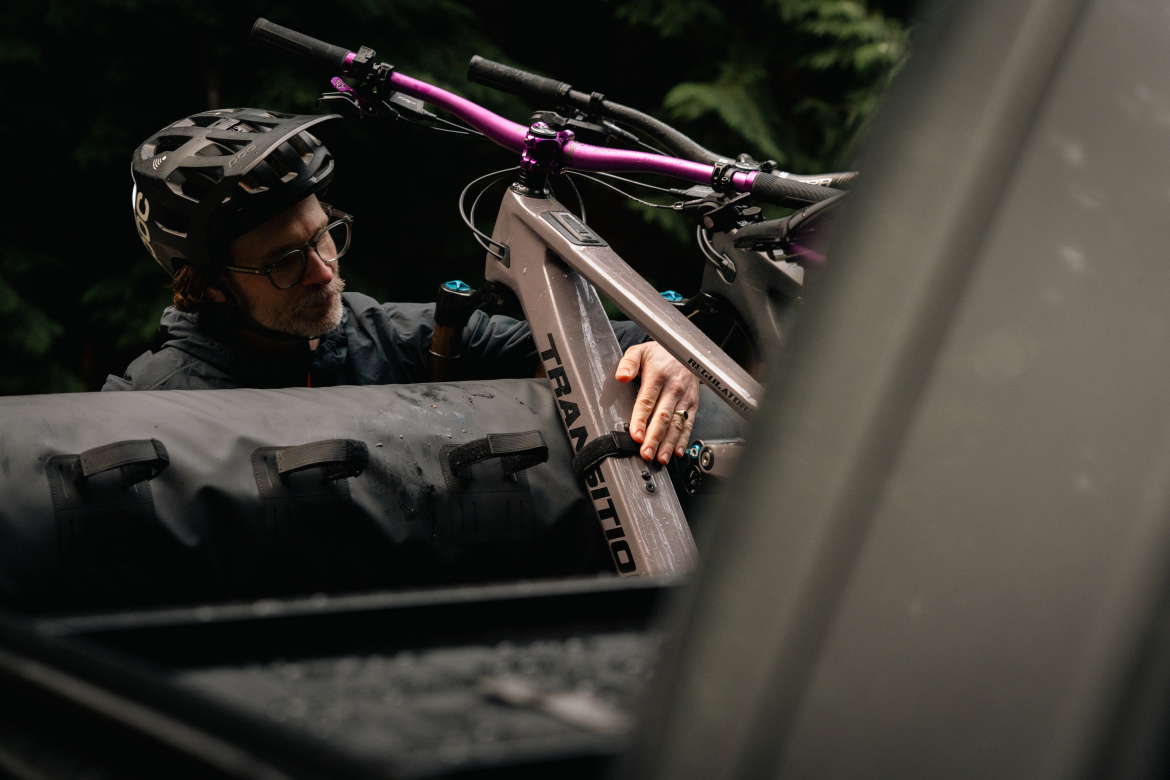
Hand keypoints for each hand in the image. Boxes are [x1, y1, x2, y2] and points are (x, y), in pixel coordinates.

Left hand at [615, 342, 699, 463]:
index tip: (636, 435)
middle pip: (663, 417)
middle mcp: (673, 388)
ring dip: (669, 443)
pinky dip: (683, 439)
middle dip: (654, 438)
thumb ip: (628, 363)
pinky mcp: (693, 403)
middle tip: (646, 453)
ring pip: (677, 424)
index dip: (641, 420)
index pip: (647, 401)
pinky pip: (688, 423)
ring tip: (661, 458)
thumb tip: (621, 375)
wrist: (684, 350)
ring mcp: (684, 397)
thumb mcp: (639, 351)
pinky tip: (677, 451)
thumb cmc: (659, 354)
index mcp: (658, 376)